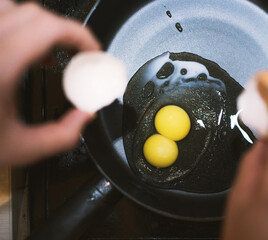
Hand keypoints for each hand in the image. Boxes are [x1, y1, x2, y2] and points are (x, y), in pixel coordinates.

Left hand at [0, 1, 100, 165]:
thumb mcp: (22, 149)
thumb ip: (63, 135)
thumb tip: (85, 116)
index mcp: (1, 67)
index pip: (50, 28)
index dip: (81, 35)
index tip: (92, 52)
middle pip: (35, 15)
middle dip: (65, 33)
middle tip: (76, 55)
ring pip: (12, 9)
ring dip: (40, 28)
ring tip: (47, 53)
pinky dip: (16, 26)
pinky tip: (20, 49)